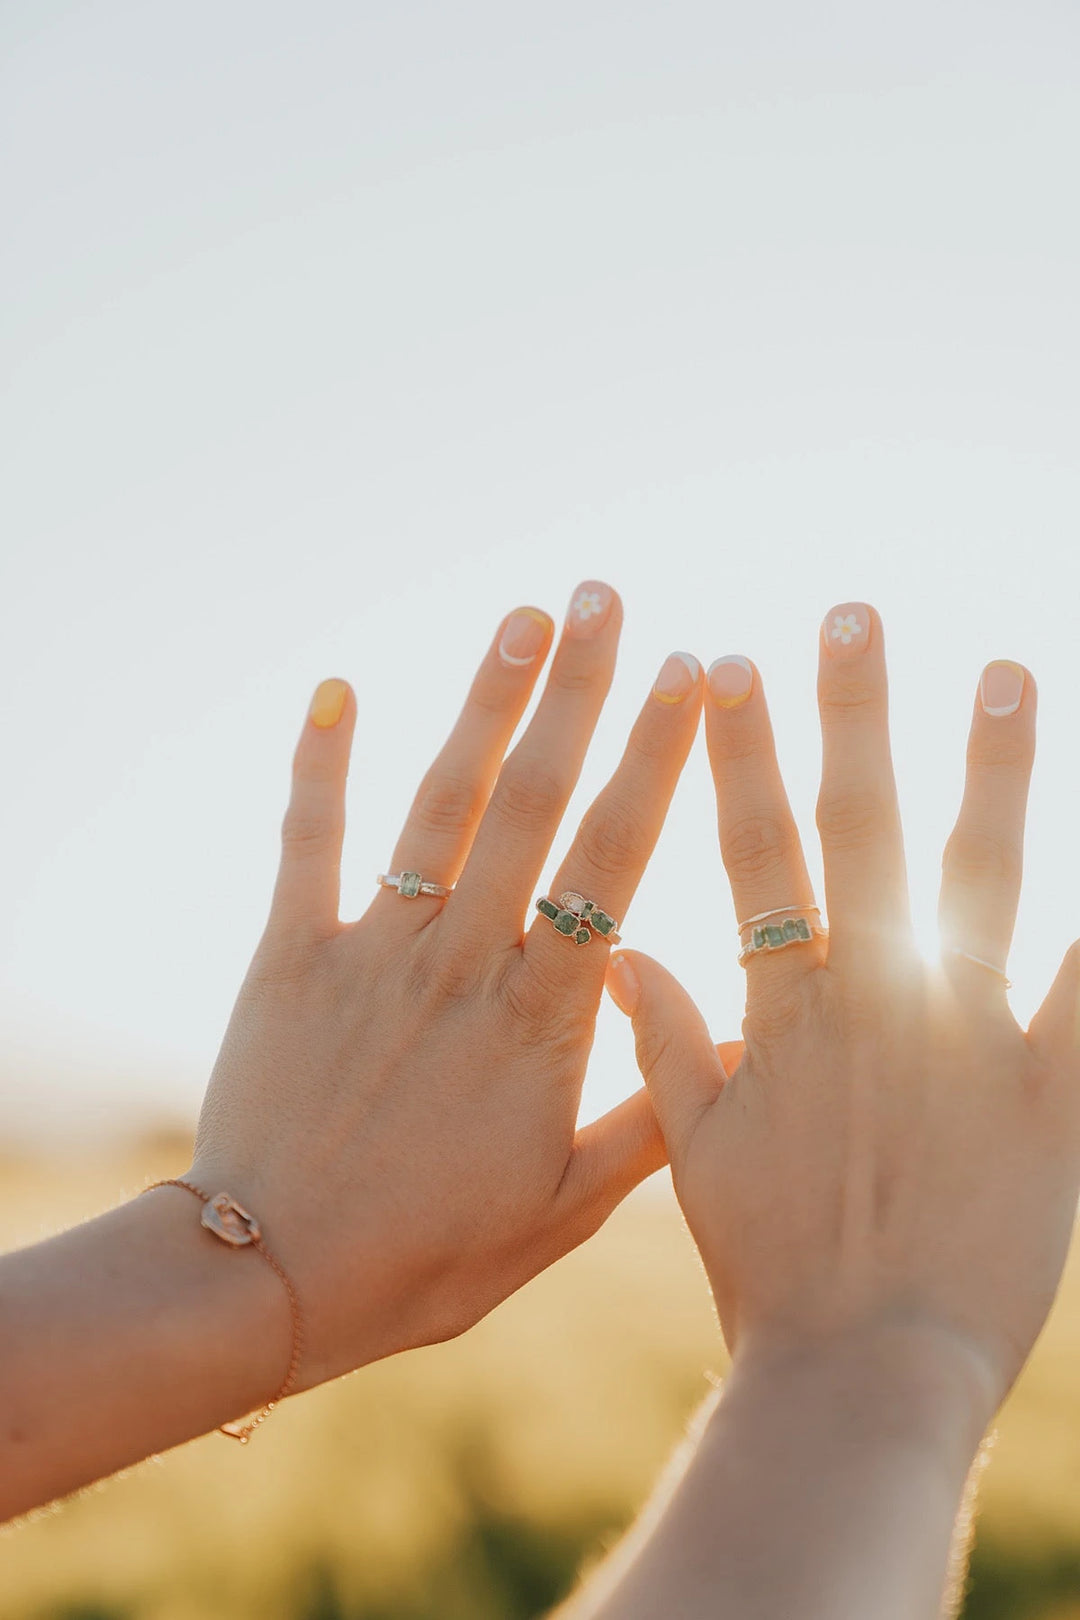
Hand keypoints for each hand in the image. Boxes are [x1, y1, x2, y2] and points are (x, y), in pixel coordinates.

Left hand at [188, 583, 702, 1391]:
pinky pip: (308, 843)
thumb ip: (649, 1118)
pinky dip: (318, 762)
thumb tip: (723, 1032)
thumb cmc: (429, 1257)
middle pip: (532, 804)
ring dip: (483, 703)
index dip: (655, 760)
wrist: (273, 1282)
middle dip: (579, 693)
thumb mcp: (565, 1209)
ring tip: (521, 616)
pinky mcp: (291, 956)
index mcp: (541, 1019)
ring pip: (439, 806)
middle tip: (609, 598)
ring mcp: (373, 951)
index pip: (613, 862)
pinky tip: (336, 685)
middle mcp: (463, 963)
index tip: (694, 678)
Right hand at [607, 605, 1079, 1419]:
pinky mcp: (1053, 1101)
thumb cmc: (769, 1270)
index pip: (754, 850)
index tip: (725, 666)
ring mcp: (968, 1042)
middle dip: (853, 715)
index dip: (737, 754)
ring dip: (994, 769)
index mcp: (787, 1008)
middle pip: (861, 831)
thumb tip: (618, 945)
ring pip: (984, 877)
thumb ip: (666, 1038)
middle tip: (854, 613)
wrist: (860, 1373)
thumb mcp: (692, 1152)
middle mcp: (874, 1000)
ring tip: (1010, 670)